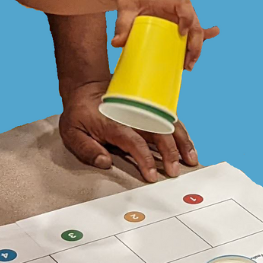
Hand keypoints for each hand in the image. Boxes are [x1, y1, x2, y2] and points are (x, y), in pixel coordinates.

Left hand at [59, 82, 198, 182]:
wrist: (86, 87)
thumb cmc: (79, 113)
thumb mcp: (71, 132)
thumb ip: (86, 150)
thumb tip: (105, 163)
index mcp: (114, 123)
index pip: (134, 142)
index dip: (145, 159)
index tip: (152, 176)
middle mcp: (133, 115)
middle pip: (158, 132)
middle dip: (170, 153)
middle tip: (175, 172)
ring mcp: (143, 111)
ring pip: (168, 125)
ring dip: (182, 142)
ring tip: (191, 159)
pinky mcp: (149, 109)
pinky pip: (169, 120)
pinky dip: (181, 133)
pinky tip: (187, 147)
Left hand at [112, 0, 218, 68]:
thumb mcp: (126, 6)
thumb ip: (122, 24)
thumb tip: (117, 44)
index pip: (184, 6)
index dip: (186, 19)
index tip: (182, 33)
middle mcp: (180, 7)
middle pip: (195, 23)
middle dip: (195, 43)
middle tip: (188, 63)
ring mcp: (181, 15)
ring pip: (195, 30)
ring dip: (195, 48)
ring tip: (188, 66)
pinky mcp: (178, 21)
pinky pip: (190, 32)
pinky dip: (194, 44)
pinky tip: (193, 60)